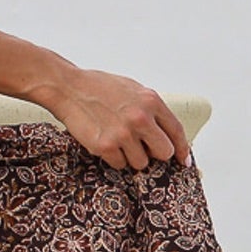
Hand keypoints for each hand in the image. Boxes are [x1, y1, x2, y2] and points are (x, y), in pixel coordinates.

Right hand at [48, 67, 190, 171]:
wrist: (67, 88)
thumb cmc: (97, 87)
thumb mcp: (132, 89)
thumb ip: (150, 108)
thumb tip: (164, 131)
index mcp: (150, 101)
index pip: (176, 131)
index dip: (182, 149)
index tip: (183, 160)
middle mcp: (140, 118)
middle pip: (164, 153)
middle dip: (155, 154)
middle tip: (143, 148)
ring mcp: (123, 134)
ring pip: (141, 163)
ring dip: (131, 157)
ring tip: (117, 140)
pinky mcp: (105, 146)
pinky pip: (120, 164)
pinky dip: (113, 158)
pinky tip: (105, 142)